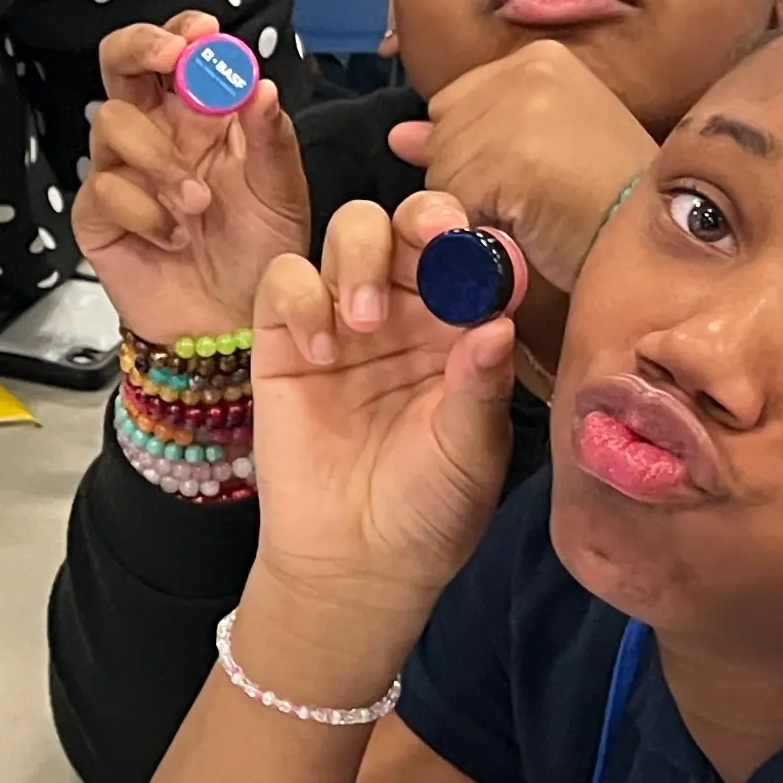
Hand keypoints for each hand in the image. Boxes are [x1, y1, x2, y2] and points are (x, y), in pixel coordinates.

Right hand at [71, 14, 312, 344]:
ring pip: (110, 122)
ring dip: (160, 158)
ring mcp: (121, 172)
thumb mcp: (281, 193)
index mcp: (200, 116)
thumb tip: (259, 84)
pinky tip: (175, 238)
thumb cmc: (259, 253)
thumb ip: (270, 139)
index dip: (181, 32)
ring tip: (198, 203)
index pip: (176, 52)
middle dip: (140, 47)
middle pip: (118, 62)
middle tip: (171, 59)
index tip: (203, 33)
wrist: (234, 324)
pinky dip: (146, 213)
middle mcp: (155, 134)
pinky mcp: (97, 215)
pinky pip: (105, 189)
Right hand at [244, 191, 519, 618]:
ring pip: (350, 233)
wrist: (354, 562)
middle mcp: (409, 311)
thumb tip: (498, 323)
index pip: (472, 254)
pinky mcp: (283, 339)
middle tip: (429, 243)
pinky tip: (320, 349)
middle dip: (421, 220)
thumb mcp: (471, 452)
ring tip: (366, 321)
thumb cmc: (428, 509)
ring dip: (361, 256)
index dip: (476, 238)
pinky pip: (286, 280)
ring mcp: (344, 319)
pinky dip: (301, 296)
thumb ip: (481, 386)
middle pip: (410, 224)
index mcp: (463, 329)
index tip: (478, 250)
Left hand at [388, 39, 653, 295]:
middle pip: (443, 136)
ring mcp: (521, 111)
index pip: (452, 105)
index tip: (525, 175)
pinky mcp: (513, 158)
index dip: (476, 152)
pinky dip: (479, 231)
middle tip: (534, 198)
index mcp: (540, 59)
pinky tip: (525, 231)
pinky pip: (455, 204)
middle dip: (470, 178)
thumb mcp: (539, 151)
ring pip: (442, 172)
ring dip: (474, 208)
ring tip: (534, 212)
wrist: (670, 237)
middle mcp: (529, 71)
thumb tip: (400, 137)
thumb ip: (466, 136)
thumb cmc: (609, 198)